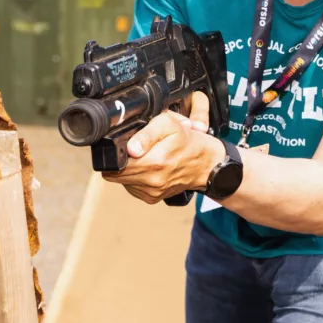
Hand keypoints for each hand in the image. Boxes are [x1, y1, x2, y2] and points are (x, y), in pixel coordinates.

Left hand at [102, 93, 222, 203]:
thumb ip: (147, 133)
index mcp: (154, 162)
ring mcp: (151, 192)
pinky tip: (150, 168)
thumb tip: (131, 149)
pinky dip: (137, 178)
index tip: (125, 145)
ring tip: (147, 157)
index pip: (115, 163)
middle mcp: (151, 181)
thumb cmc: (190, 143)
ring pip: (122, 181)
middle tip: (137, 149)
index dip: (116, 152)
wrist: (208, 165)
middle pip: (115, 173)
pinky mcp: (152, 198)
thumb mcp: (171, 125)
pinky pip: (132, 187)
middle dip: (122, 160)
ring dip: (129, 169)